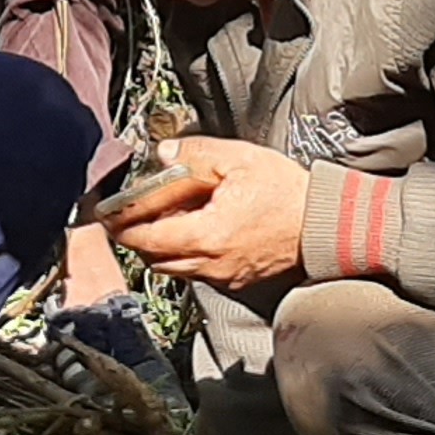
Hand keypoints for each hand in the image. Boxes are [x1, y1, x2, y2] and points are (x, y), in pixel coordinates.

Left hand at [107, 135, 309, 294]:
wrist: (326, 224)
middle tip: (137, 208)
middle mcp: (209, 264)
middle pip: (153, 256)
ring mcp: (222, 276)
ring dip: (163, 244)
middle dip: (140, 233)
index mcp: (205, 235)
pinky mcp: (235, 280)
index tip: (108, 212)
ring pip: (173, 266)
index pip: (144, 236)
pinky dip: (187, 252)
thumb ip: (194, 154)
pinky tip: (198, 226)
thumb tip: (162, 153)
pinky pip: (197, 270)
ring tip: (172, 214)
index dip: (121, 223)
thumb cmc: (288, 193)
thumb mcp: (238, 159)